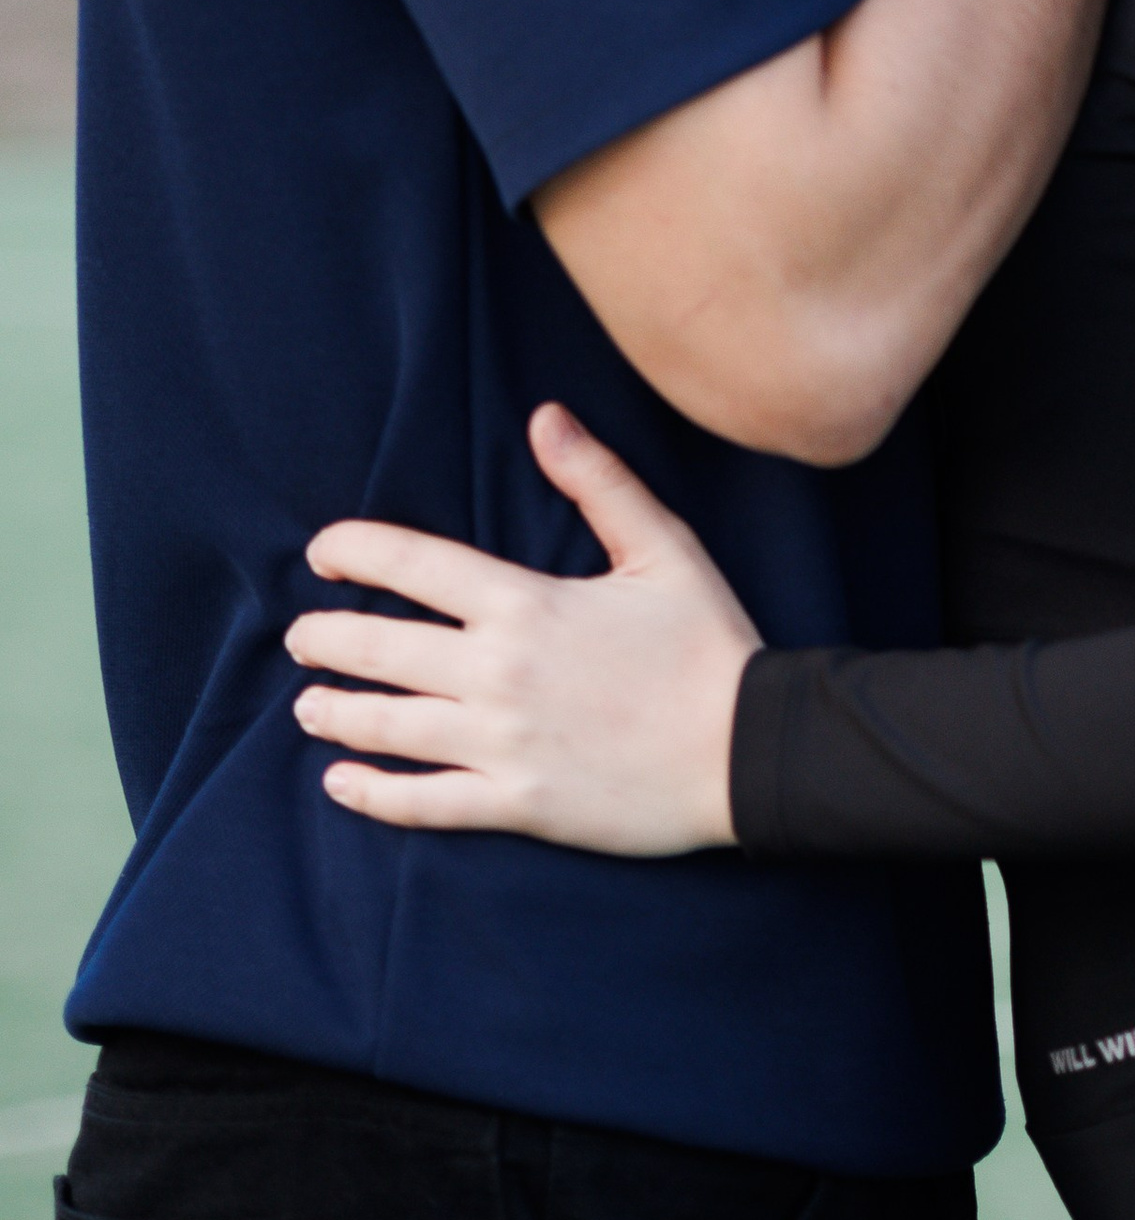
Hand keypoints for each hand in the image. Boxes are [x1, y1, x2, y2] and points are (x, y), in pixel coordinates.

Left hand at [284, 406, 758, 856]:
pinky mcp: (516, 802)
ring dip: (335, 713)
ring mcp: (502, 742)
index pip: (414, 564)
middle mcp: (498, 672)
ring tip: (308, 706)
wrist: (747, 749)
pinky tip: (342, 785)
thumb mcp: (663, 546)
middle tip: (301, 636)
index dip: (355, 551)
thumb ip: (598, 479)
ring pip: (388, 726)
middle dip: (327, 639)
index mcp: (526, 602)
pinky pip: (424, 802)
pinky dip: (373, 795)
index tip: (321, 552)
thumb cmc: (708, 642)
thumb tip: (545, 417)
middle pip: (381, 649)